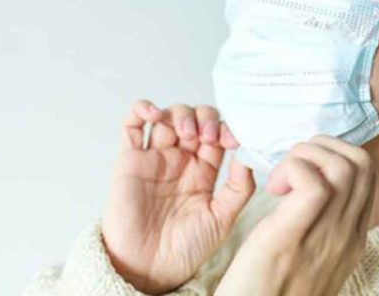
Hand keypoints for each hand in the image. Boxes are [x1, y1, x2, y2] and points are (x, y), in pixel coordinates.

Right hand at [102, 100, 255, 294]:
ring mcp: (155, 157)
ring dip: (180, 113)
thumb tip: (248, 155)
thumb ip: (239, 188)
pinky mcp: (130, 160)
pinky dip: (141, 109)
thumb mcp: (223, 218)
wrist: (150, 269)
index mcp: (204, 170)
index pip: (218, 134)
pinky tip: (154, 114)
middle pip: (195, 118)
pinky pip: (131, 125)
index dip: (226, 129)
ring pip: (168, 116)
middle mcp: (180, 160)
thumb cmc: (186, 248)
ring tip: (187, 132)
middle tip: (207, 135)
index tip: (232, 139)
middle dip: (205, 118)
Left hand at [214, 135, 375, 295]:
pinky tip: (273, 187)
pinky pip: (313, 184)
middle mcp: (347, 235)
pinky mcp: (293, 237)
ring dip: (306, 155)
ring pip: (343, 166)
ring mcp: (326, 237)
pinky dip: (293, 169)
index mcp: (352, 237)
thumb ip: (320, 224)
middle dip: (323, 146)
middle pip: (361, 163)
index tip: (304, 165)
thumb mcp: (310, 255)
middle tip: (292, 164)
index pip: (366, 175)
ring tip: (281, 177)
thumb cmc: (270, 289)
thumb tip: (309, 185)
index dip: (334, 155)